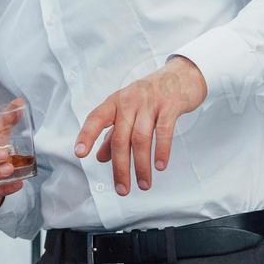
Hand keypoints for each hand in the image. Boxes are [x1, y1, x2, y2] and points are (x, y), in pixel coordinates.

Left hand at [75, 57, 206, 195]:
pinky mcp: (170, 105)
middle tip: (122, 189)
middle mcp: (129, 101)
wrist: (183, 74)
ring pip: (141, 138)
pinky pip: (163, 131)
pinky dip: (161, 151)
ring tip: (144, 183)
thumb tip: (100, 157)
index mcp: (115, 102)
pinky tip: (160, 166)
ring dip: (142, 165)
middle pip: (120, 138)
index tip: (79, 154)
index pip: (96, 118)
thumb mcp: (129, 110)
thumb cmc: (152, 95)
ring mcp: (150, 102)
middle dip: (120, 167)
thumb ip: (114, 133)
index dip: (86, 135)